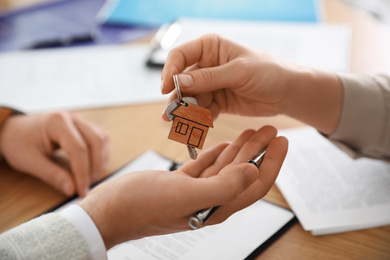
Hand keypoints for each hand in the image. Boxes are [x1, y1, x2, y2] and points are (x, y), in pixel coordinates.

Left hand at [0, 112, 109, 196]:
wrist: (13, 130)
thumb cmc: (18, 143)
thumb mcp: (30, 162)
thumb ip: (53, 175)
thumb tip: (72, 190)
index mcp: (57, 122)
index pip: (79, 149)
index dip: (83, 173)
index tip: (82, 191)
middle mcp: (72, 117)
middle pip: (97, 141)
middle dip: (95, 166)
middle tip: (86, 185)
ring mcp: (80, 120)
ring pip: (102, 139)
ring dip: (100, 160)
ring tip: (89, 177)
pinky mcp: (83, 126)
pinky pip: (101, 138)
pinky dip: (100, 154)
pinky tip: (92, 167)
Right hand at [79, 125, 287, 249]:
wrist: (109, 211)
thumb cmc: (142, 206)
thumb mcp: (184, 195)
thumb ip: (221, 187)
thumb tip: (251, 174)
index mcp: (216, 206)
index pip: (254, 184)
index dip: (272, 163)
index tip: (282, 141)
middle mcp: (209, 200)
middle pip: (243, 173)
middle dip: (259, 151)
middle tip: (270, 129)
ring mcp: (194, 191)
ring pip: (225, 167)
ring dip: (240, 149)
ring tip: (253, 130)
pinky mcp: (180, 183)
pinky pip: (206, 166)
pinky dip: (217, 153)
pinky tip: (224, 143)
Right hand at [161, 34, 342, 134]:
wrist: (288, 93)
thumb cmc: (269, 72)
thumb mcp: (239, 72)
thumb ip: (209, 78)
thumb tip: (179, 81)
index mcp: (210, 48)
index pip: (180, 56)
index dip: (170, 71)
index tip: (167, 88)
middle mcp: (207, 65)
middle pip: (182, 81)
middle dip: (177, 97)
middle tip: (171, 113)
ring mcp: (211, 85)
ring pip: (190, 98)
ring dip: (186, 111)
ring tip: (181, 123)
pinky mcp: (217, 102)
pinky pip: (202, 111)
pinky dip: (200, 119)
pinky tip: (201, 125)